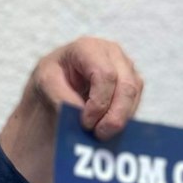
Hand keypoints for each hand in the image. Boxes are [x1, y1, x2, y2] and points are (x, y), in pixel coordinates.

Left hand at [0, 36, 142, 182]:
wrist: (57, 83)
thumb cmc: (50, 79)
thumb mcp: (45, 84)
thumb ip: (61, 96)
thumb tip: (82, 113)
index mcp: (88, 47)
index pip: (105, 75)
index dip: (99, 103)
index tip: (85, 123)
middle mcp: (112, 52)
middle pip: (126, 86)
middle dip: (114, 116)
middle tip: (98, 135)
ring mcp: (126, 66)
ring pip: (134, 95)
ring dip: (120, 118)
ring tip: (100, 133)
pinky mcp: (133, 82)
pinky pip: (136, 102)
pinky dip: (123, 118)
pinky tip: (106, 126)